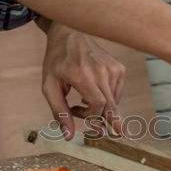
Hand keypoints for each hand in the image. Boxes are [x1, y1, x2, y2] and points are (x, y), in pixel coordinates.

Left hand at [42, 23, 125, 139]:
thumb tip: (68, 135)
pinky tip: (95, 91)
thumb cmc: (57, 61)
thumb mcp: (50, 86)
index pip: (98, 104)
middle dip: (112, 122)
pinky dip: (108, 98)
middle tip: (120, 135)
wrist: (70, 34)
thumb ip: (59, 111)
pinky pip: (117, 93)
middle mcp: (101, 70)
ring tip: (85, 100)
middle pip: (111, 105)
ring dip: (102, 108)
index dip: (91, 117)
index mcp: (82, 74)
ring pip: (114, 101)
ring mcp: (112, 68)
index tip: (76, 113)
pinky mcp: (119, 68)